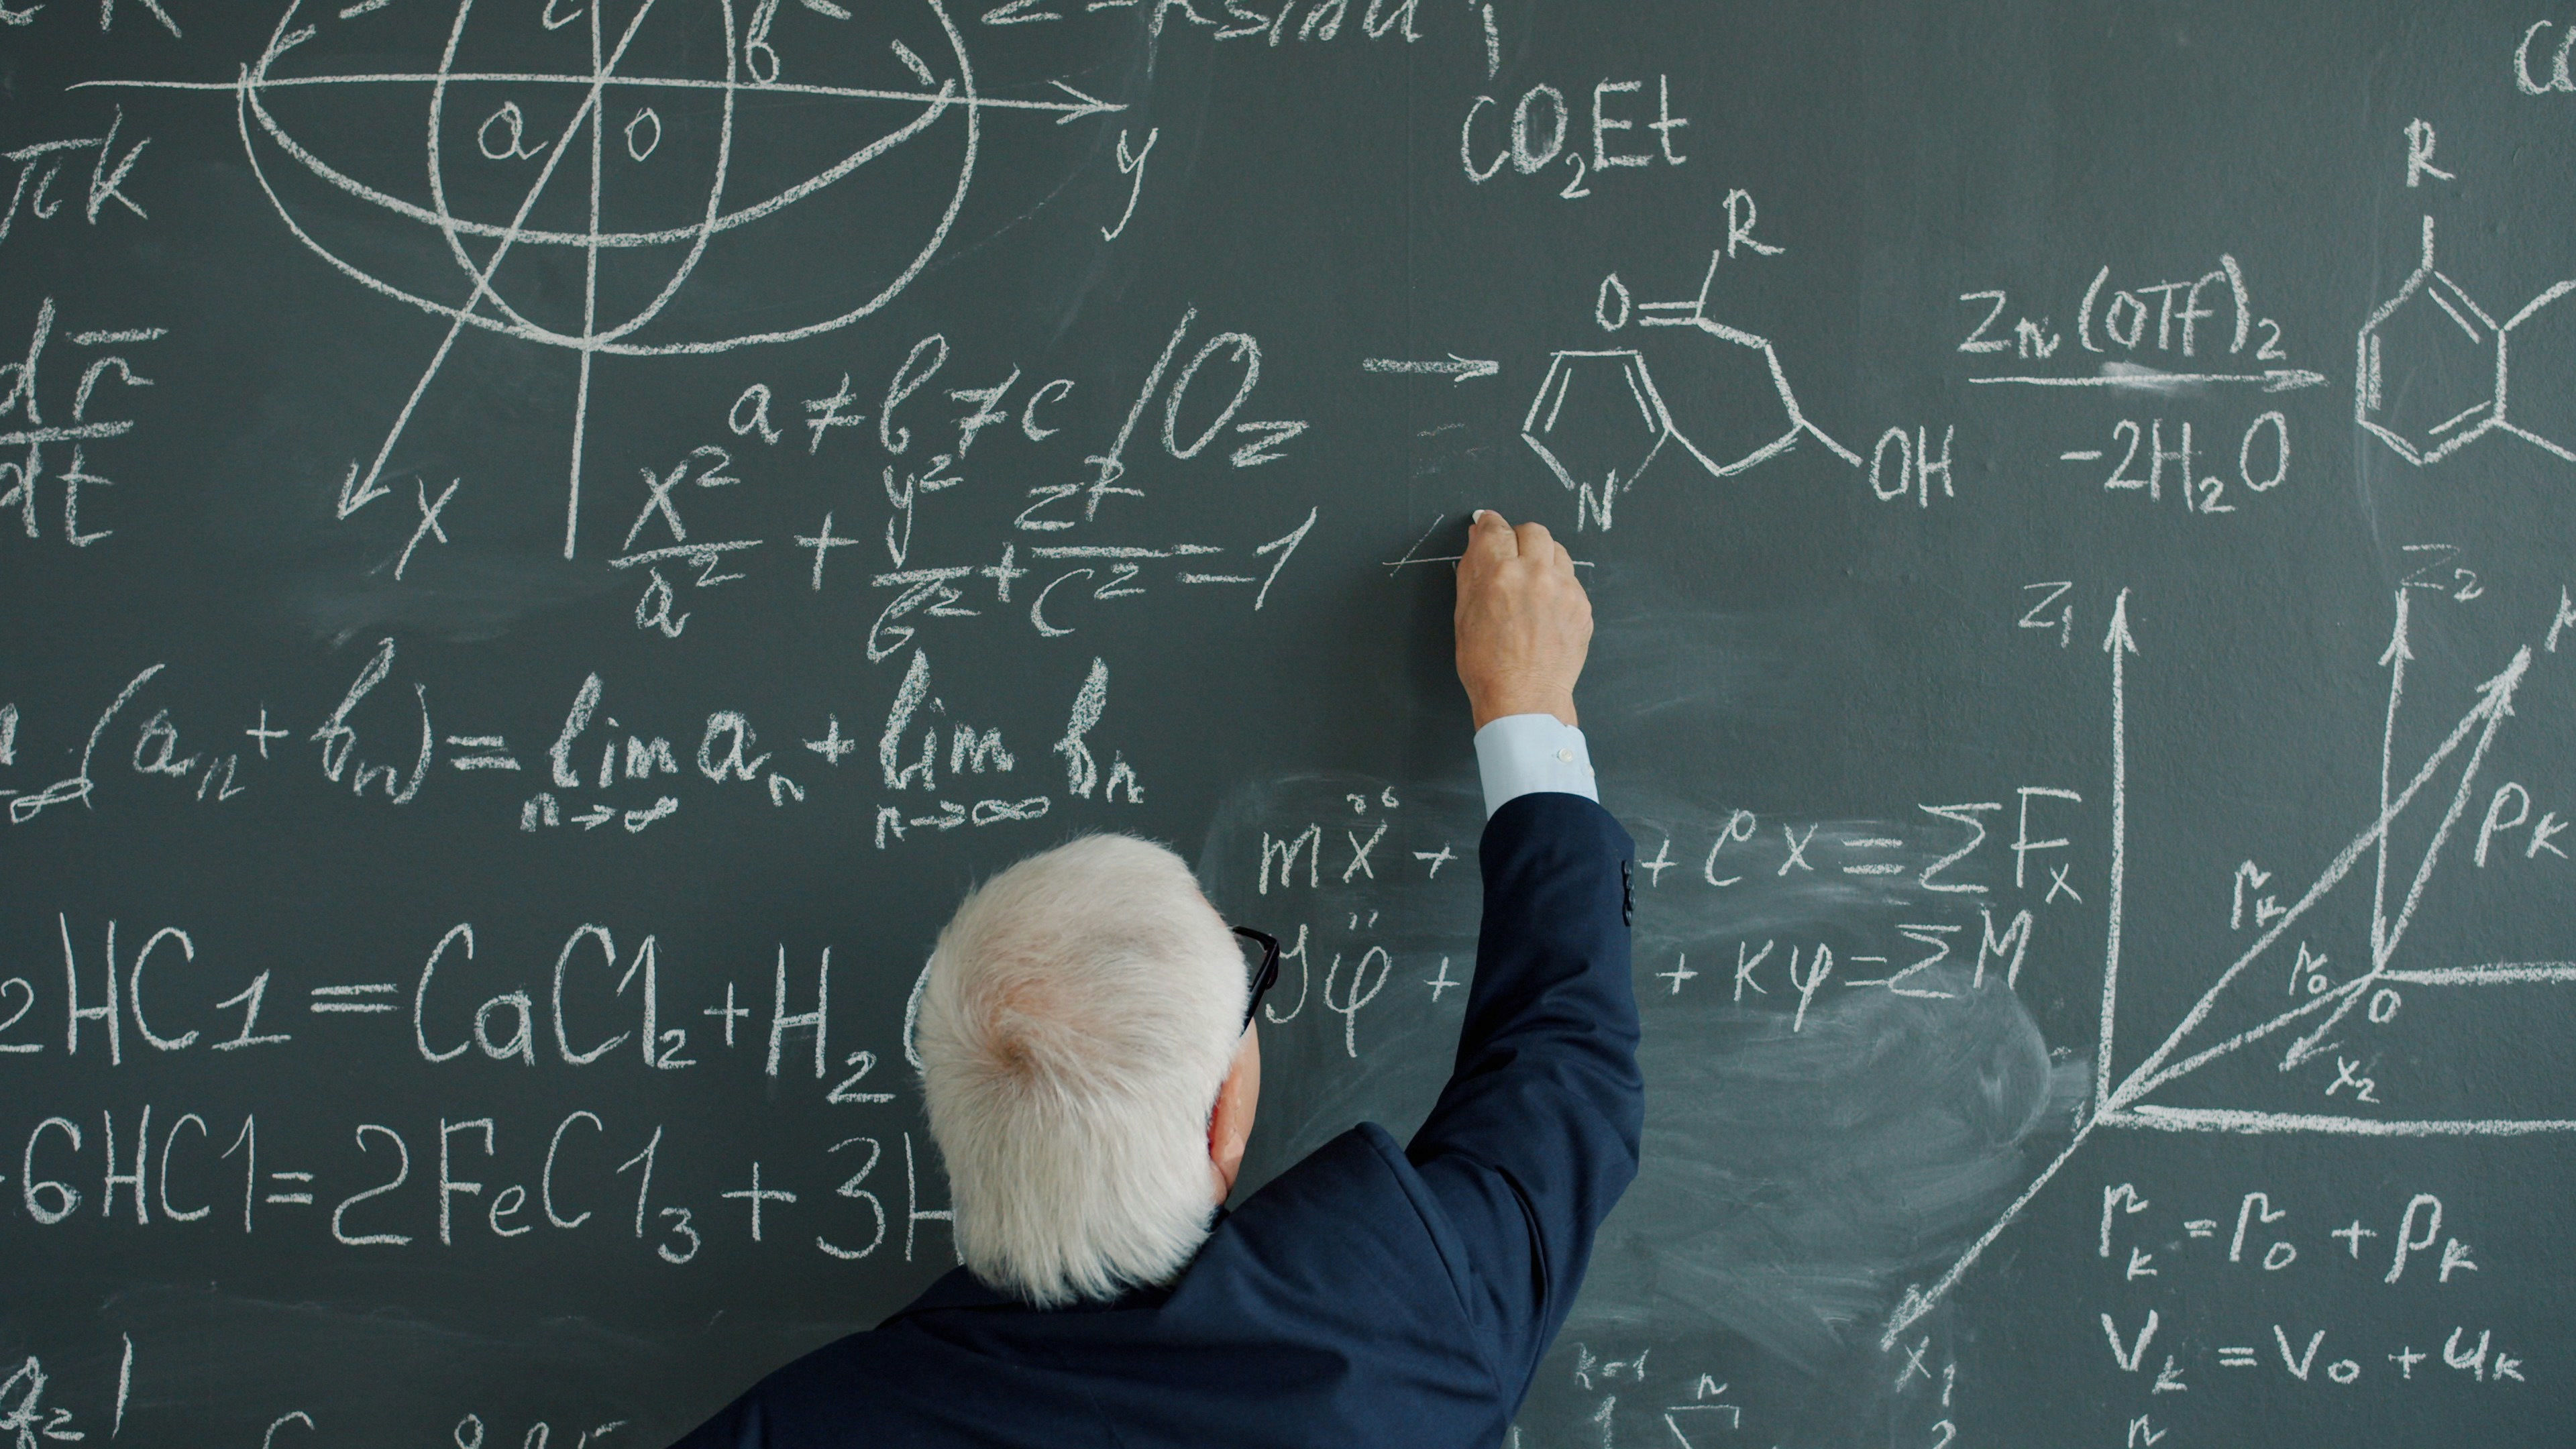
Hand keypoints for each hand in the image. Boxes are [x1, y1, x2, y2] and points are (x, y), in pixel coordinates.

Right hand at [1453, 510, 1590, 729]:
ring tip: (1530, 581)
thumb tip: (1478, 537)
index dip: (1488, 525)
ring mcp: (1564, 589)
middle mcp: (1535, 574)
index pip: (1495, 527)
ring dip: (1541, 557)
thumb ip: (1472, 569)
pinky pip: (1570, 578)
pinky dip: (1557, 583)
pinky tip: (1545, 605)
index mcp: (1499, 574)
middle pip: (1532, 530)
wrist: (1524, 698)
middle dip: (1518, 538)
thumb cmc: (1487, 664)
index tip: (1487, 528)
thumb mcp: (1464, 613)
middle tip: (1510, 557)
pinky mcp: (1582, 605)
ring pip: (1557, 549)